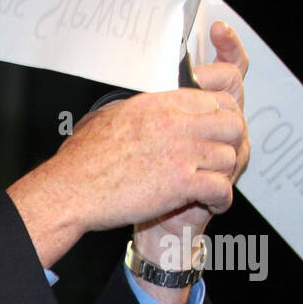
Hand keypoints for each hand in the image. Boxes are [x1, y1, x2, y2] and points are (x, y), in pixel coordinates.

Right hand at [6, 21, 250, 269]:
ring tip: (214, 185)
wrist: (71, 190)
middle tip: (218, 159)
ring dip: (224, 173)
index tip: (215, 132)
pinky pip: (221, 187)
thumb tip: (136, 110)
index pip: (214, 100)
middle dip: (228, 144)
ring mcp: (182, 152)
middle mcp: (176, 123)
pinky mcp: (182, 183)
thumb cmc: (80, 161)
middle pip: (231, 124)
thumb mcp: (107, 117)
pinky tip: (213, 203)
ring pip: (229, 156)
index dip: (221, 118)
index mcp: (160, 104)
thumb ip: (134, 110)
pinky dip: (221, 199)